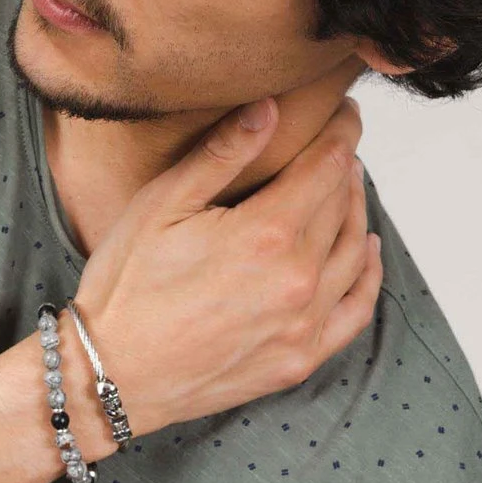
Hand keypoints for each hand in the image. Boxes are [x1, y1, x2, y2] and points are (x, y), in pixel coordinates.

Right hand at [69, 96, 382, 437]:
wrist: (113, 375)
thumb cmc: (127, 286)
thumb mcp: (163, 205)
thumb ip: (222, 153)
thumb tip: (269, 107)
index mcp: (267, 234)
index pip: (327, 165)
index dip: (342, 131)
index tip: (346, 111)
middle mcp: (298, 279)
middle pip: (342, 205)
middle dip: (344, 165)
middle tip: (338, 142)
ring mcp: (304, 324)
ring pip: (355, 252)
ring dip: (357, 211)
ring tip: (347, 185)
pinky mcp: (300, 358)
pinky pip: (356, 310)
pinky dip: (369, 274)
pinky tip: (367, 251)